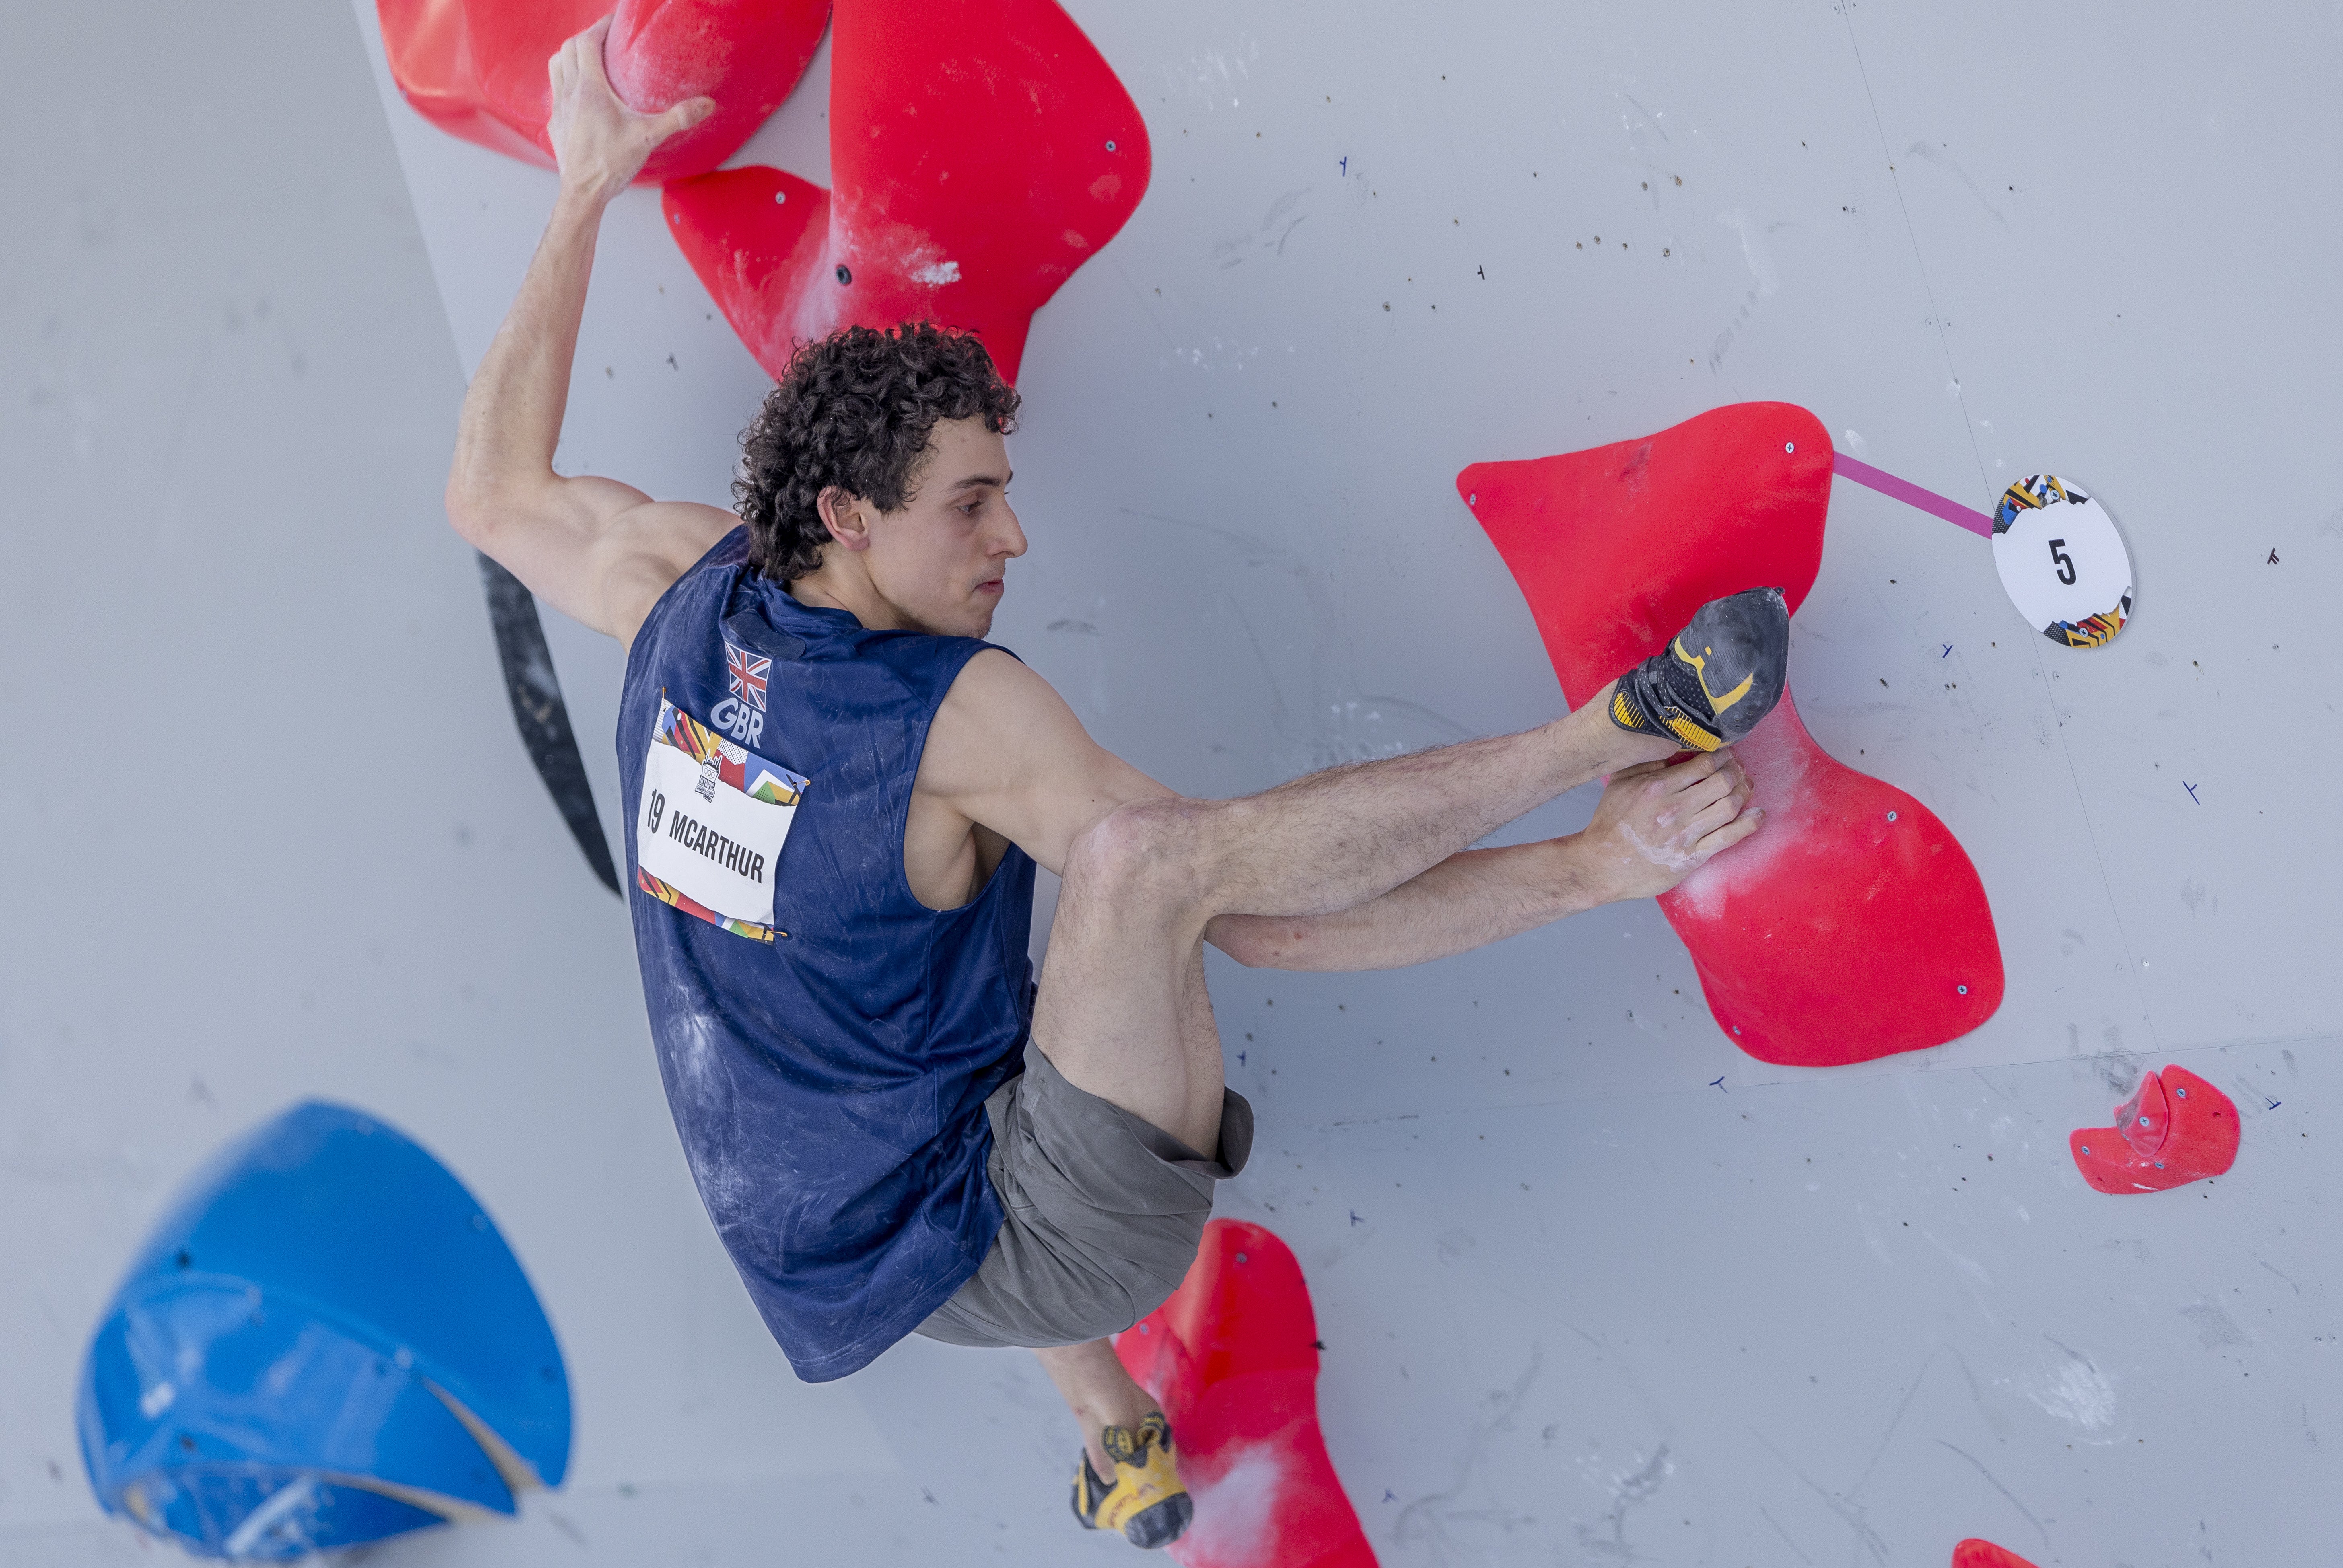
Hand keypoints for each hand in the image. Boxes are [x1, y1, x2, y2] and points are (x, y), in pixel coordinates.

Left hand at [546, 18, 714, 205]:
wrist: (583, 193)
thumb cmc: (610, 165)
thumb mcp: (649, 137)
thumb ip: (678, 118)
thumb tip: (707, 105)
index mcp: (590, 88)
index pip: (588, 41)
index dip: (600, 26)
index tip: (615, 21)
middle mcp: (569, 92)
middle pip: (569, 47)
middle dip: (587, 36)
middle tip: (605, 38)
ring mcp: (559, 107)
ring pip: (556, 64)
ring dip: (570, 54)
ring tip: (588, 57)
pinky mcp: (555, 122)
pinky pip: (554, 89)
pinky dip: (564, 78)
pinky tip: (579, 91)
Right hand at [1574, 749, 1760, 901]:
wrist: (1601, 865)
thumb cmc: (1610, 823)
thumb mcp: (1619, 783)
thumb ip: (1646, 761)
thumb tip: (1673, 743)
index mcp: (1657, 787)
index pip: (1705, 762)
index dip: (1723, 756)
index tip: (1727, 755)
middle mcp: (1673, 809)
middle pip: (1723, 782)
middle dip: (1737, 772)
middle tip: (1739, 771)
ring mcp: (1684, 834)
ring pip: (1729, 806)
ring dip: (1744, 793)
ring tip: (1746, 788)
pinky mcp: (1691, 857)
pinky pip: (1729, 838)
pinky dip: (1750, 824)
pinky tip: (1758, 815)